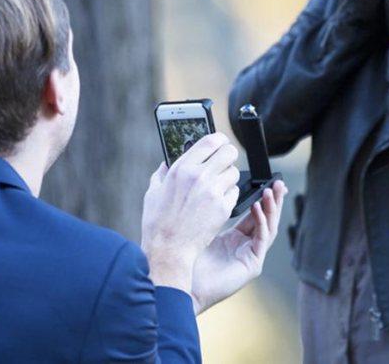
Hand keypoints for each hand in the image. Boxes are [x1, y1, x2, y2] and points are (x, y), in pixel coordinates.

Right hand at [141, 133, 239, 293]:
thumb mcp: (154, 192)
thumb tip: (166, 164)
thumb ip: (162, 174)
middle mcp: (199, 177)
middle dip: (228, 156)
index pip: (211, 141)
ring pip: (235, 173)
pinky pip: (235, 192)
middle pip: (230, 152)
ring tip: (217, 186)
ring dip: (228, 177)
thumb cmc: (158, 222)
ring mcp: (213, 192)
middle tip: (224, 163)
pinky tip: (218, 201)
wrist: (168, 249)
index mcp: (182, 168)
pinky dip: (229, 194)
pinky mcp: (223, 208)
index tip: (221, 142)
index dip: (220, 139)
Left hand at [190, 180, 287, 314]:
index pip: (255, 214)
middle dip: (273, 200)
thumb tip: (208, 185)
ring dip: (271, 208)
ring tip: (270, 191)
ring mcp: (250, 256)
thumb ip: (208, 210)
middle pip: (266, 219)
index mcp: (235, 238)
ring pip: (269, 227)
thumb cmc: (185, 258)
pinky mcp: (252, 265)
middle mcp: (245, 247)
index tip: (267, 182)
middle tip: (278, 182)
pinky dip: (261, 222)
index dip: (262, 198)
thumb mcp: (200, 227)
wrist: (180, 283)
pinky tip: (256, 208)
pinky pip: (261, 239)